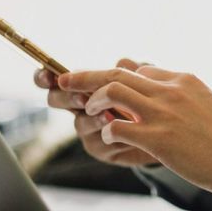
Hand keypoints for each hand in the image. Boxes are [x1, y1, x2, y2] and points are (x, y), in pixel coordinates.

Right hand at [35, 58, 158, 167]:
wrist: (166, 133)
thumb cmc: (152, 102)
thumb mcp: (145, 81)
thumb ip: (133, 70)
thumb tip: (123, 62)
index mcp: (85, 85)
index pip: (56, 78)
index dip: (45, 76)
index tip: (48, 75)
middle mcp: (82, 106)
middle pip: (57, 100)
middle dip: (67, 97)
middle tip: (83, 98)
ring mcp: (89, 128)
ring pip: (79, 123)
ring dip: (92, 119)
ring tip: (108, 115)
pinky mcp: (101, 148)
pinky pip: (98, 143)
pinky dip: (111, 136)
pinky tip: (124, 132)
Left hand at [62, 65, 211, 196]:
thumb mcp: (206, 104)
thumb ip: (181, 97)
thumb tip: (160, 97)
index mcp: (183, 80)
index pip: (140, 68)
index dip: (117, 77)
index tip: (103, 86)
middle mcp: (170, 90)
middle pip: (118, 72)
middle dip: (85, 75)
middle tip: (65, 80)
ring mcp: (163, 113)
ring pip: (112, 92)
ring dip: (94, 101)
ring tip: (91, 113)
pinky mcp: (158, 138)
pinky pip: (118, 126)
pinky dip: (108, 131)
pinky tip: (111, 138)